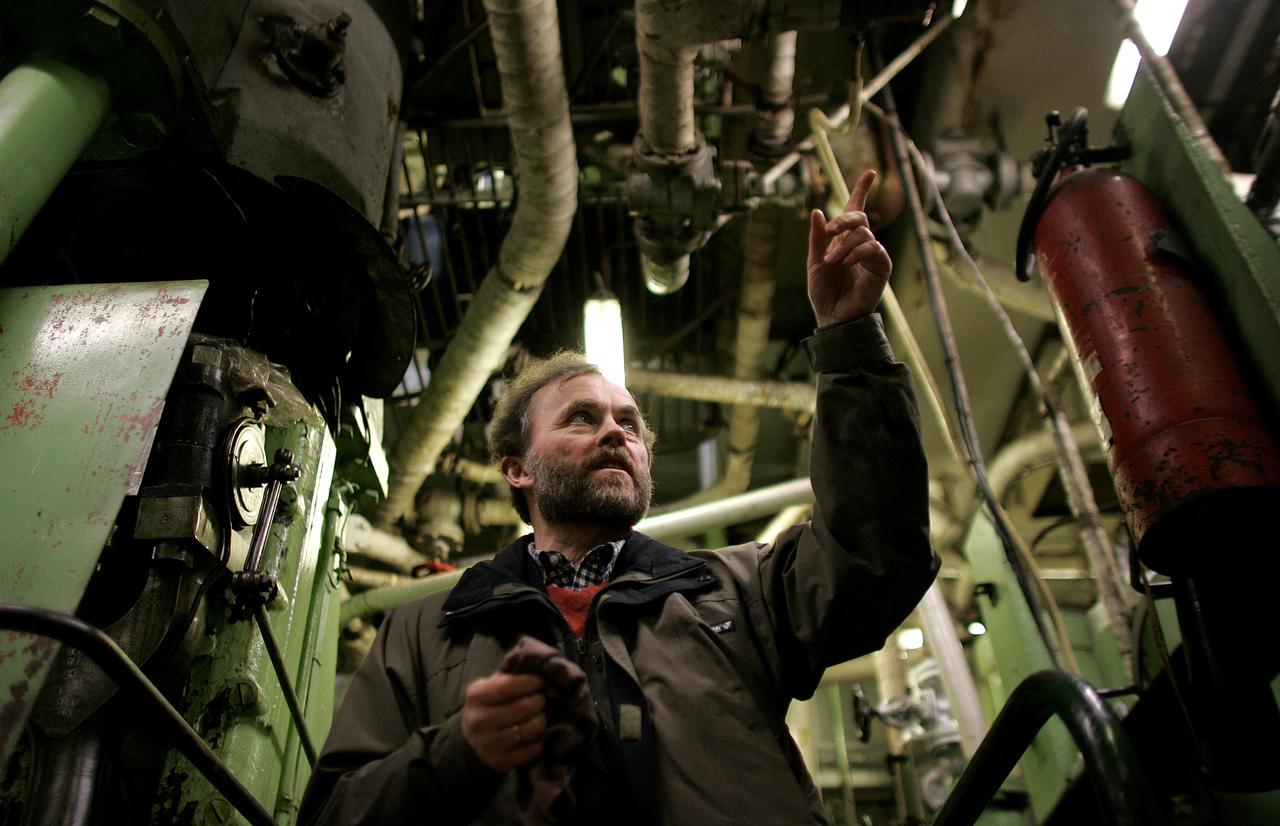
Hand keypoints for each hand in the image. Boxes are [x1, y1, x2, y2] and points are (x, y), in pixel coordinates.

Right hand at [460, 672, 546, 770]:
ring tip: (540, 716)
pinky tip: (535, 736)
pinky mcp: (499, 761)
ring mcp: (488, 743)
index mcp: (476, 696)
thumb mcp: (489, 686)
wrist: (471, 739)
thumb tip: (535, 667)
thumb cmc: (488, 706)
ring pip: (529, 729)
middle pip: (523, 708)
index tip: (541, 681)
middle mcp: (479, 720)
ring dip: (541, 721)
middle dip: (540, 701)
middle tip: (542, 699)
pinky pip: (530, 751)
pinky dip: (538, 742)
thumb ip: (509, 676)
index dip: (530, 682)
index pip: (509, 685)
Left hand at [807, 169, 891, 326]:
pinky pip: (873, 248)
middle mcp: (861, 243)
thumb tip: (817, 211)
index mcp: (844, 240)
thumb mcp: (814, 261)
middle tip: (829, 232)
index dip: (862, 190)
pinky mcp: (882, 266)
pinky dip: (857, 253)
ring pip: (863, 233)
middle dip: (843, 219)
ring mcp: (872, 254)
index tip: (870, 172)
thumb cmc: (824, 292)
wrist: (832, 315)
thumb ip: (817, 238)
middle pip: (859, 216)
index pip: (856, 210)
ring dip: (844, 245)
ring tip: (832, 262)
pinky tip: (846, 265)